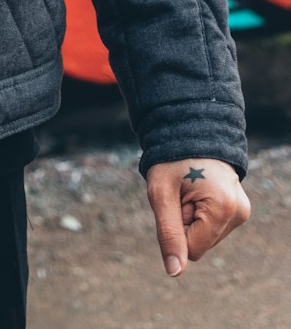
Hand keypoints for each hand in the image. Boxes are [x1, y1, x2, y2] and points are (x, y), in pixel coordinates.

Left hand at [146, 157, 249, 275]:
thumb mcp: (161, 194)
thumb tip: (175, 272)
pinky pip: (212, 226)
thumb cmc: (170, 159)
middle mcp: (239, 212)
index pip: (192, 250)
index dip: (176, 228)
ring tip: (189, 188)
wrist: (189, 130)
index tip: (175, 199)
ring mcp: (242, 211)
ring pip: (206, 237)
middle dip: (184, 222)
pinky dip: (200, 213)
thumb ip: (168, 234)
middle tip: (181, 191)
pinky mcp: (239, 208)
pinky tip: (198, 189)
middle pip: (201, 244)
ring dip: (191, 217)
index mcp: (223, 208)